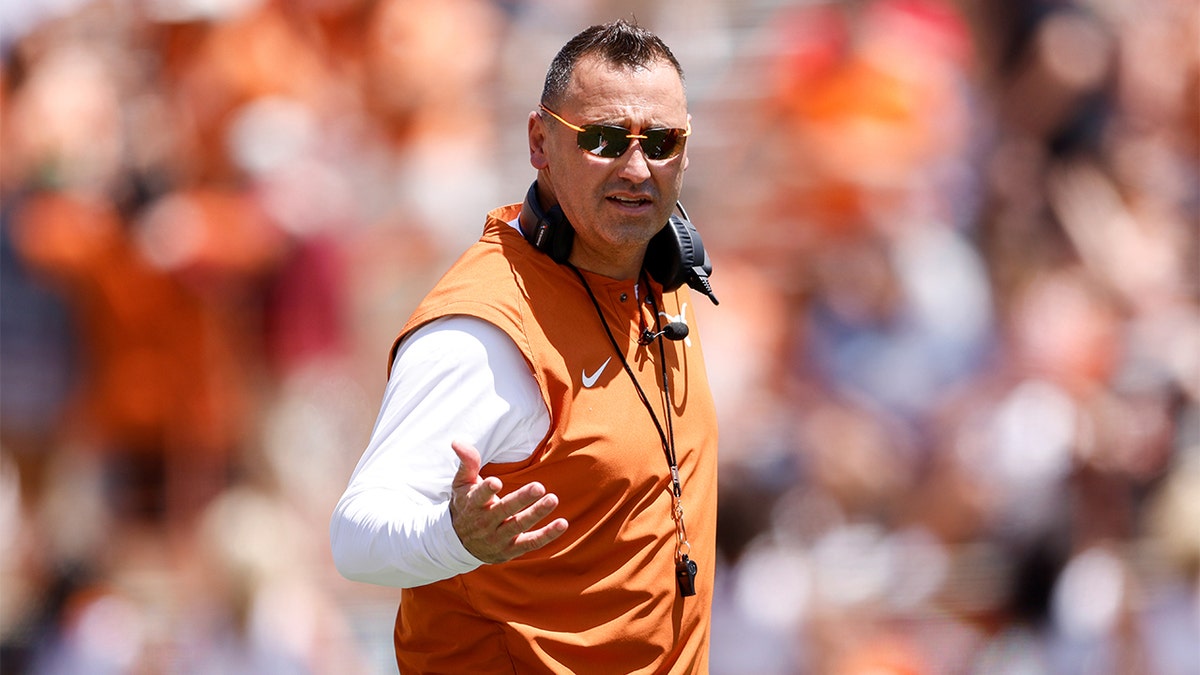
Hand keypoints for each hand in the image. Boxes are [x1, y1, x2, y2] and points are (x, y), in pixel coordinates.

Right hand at [449, 440, 568, 563]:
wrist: (459, 544)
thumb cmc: (465, 505)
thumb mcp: (461, 484)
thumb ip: (466, 462)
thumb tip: (457, 441)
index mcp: (472, 505)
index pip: (478, 497)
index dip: (486, 490)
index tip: (495, 482)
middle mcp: (484, 523)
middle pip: (504, 511)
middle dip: (521, 499)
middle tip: (538, 487)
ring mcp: (498, 538)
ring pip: (519, 526)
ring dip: (536, 513)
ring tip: (553, 499)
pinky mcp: (511, 549)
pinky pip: (531, 543)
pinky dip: (547, 535)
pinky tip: (562, 523)